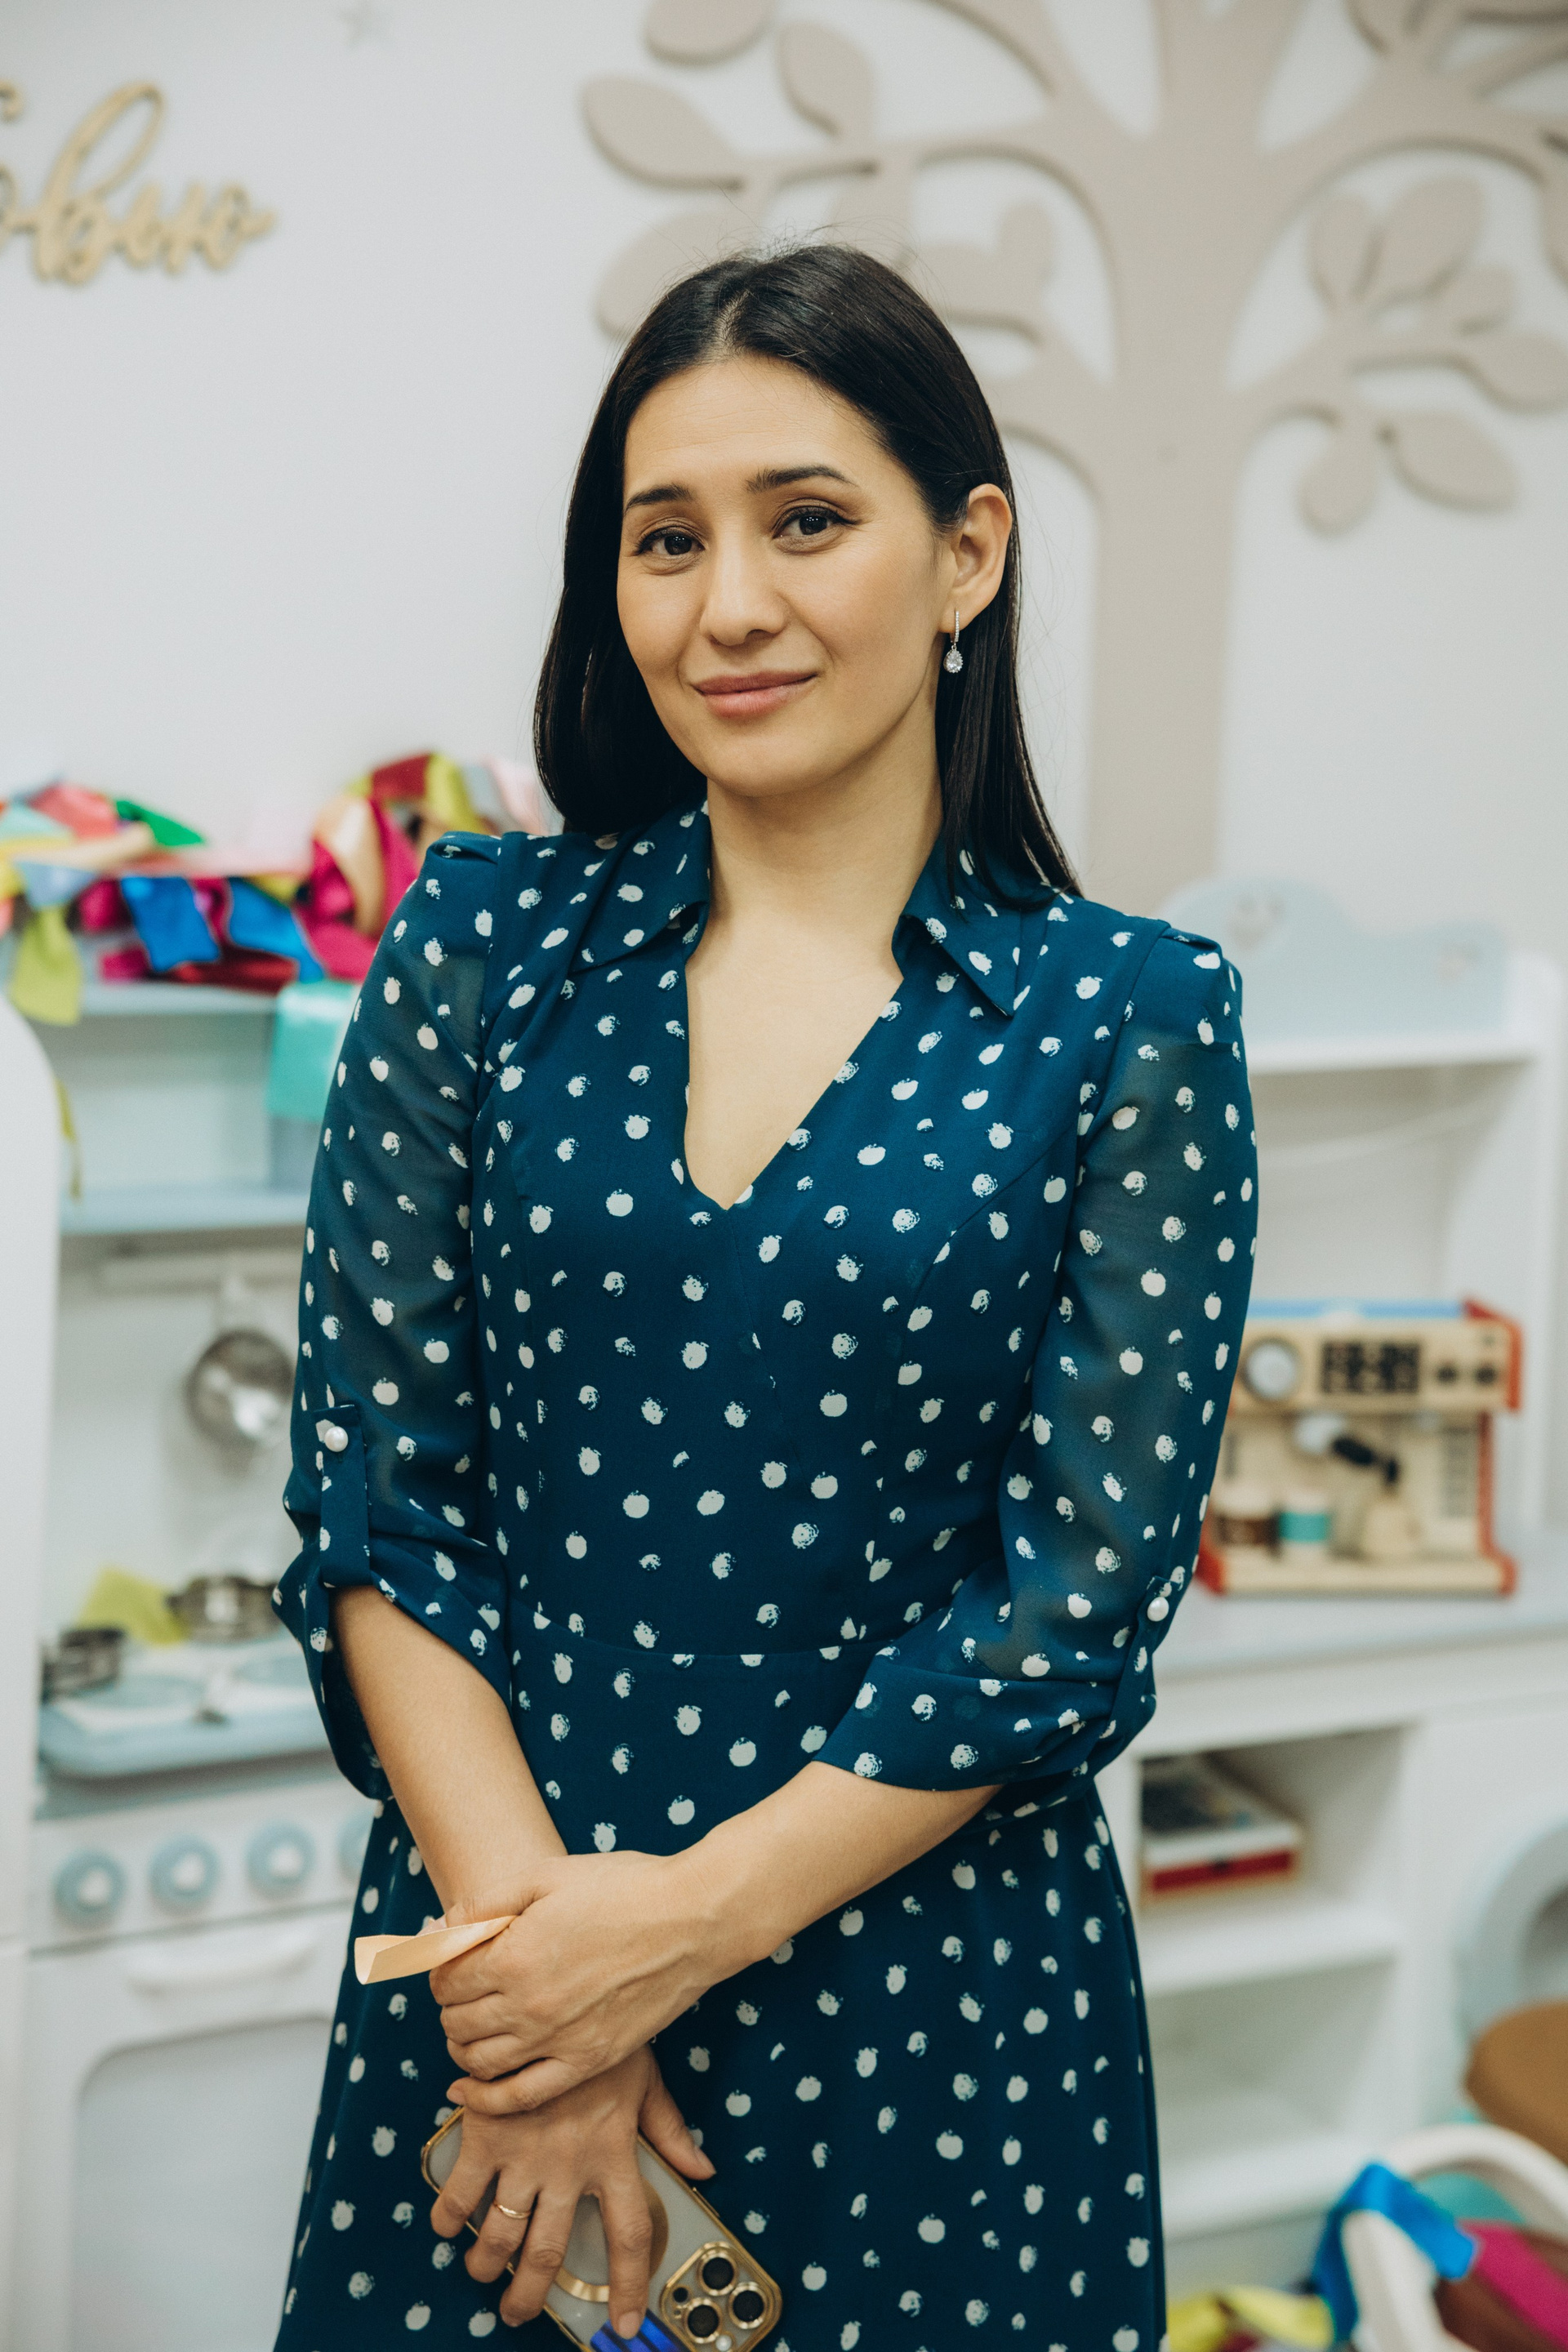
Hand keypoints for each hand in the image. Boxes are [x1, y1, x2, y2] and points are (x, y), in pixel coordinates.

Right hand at [431, 2044, 711, 2336]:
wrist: (554, 1992)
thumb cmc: (603, 2033)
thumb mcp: (645, 2079)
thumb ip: (670, 2130)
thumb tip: (704, 2170)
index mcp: (613, 2154)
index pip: (630, 2235)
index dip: (627, 2285)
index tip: (622, 2323)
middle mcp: (569, 2166)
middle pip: (549, 2253)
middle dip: (528, 2295)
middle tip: (516, 2312)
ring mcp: (524, 2154)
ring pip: (501, 2237)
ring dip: (487, 2265)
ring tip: (482, 2272)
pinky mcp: (485, 2135)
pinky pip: (459, 2194)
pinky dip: (447, 2217)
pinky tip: (446, 2225)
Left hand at [433, 1849, 730, 2113]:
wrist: (692, 1920)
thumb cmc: (623, 1888)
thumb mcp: (546, 1876)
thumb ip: (484, 1903)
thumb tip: (436, 1929)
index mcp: (513, 1956)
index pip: (445, 1978)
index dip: (439, 1966)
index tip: (452, 1957)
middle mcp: (527, 2006)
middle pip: (456, 2021)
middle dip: (449, 2004)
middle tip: (464, 1988)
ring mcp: (557, 2041)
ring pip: (478, 2062)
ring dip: (461, 2046)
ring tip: (470, 2026)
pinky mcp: (586, 2063)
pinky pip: (518, 2097)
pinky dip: (484, 2099)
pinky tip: (468, 2091)